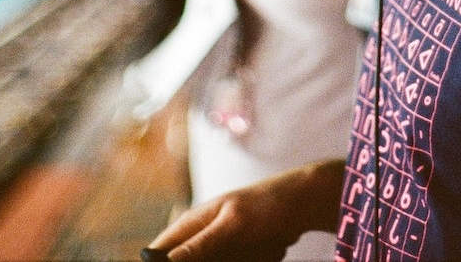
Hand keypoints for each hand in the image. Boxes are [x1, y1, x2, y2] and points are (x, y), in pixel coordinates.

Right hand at [147, 160, 343, 261]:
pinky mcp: (235, 257)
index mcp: (192, 223)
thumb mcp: (232, 224)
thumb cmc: (265, 204)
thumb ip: (202, 242)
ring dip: (233, 261)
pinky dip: (248, 261)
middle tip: (232, 254)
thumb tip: (171, 259)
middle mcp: (201, 236)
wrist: (299, 204)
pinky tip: (261, 250)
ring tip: (251, 248)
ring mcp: (218, 248)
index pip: (160, 249)